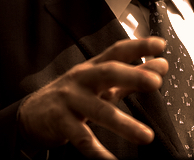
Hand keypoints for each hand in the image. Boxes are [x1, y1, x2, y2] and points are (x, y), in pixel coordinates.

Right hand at [17, 37, 167, 158]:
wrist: (32, 114)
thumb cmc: (74, 96)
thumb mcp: (100, 83)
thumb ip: (130, 76)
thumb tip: (161, 66)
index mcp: (93, 67)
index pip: (117, 51)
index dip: (138, 46)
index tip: (160, 45)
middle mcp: (82, 79)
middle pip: (108, 72)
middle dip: (132, 76)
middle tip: (156, 82)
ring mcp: (70, 100)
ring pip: (99, 110)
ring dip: (124, 124)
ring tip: (147, 136)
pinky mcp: (61, 122)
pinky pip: (82, 138)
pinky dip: (98, 152)